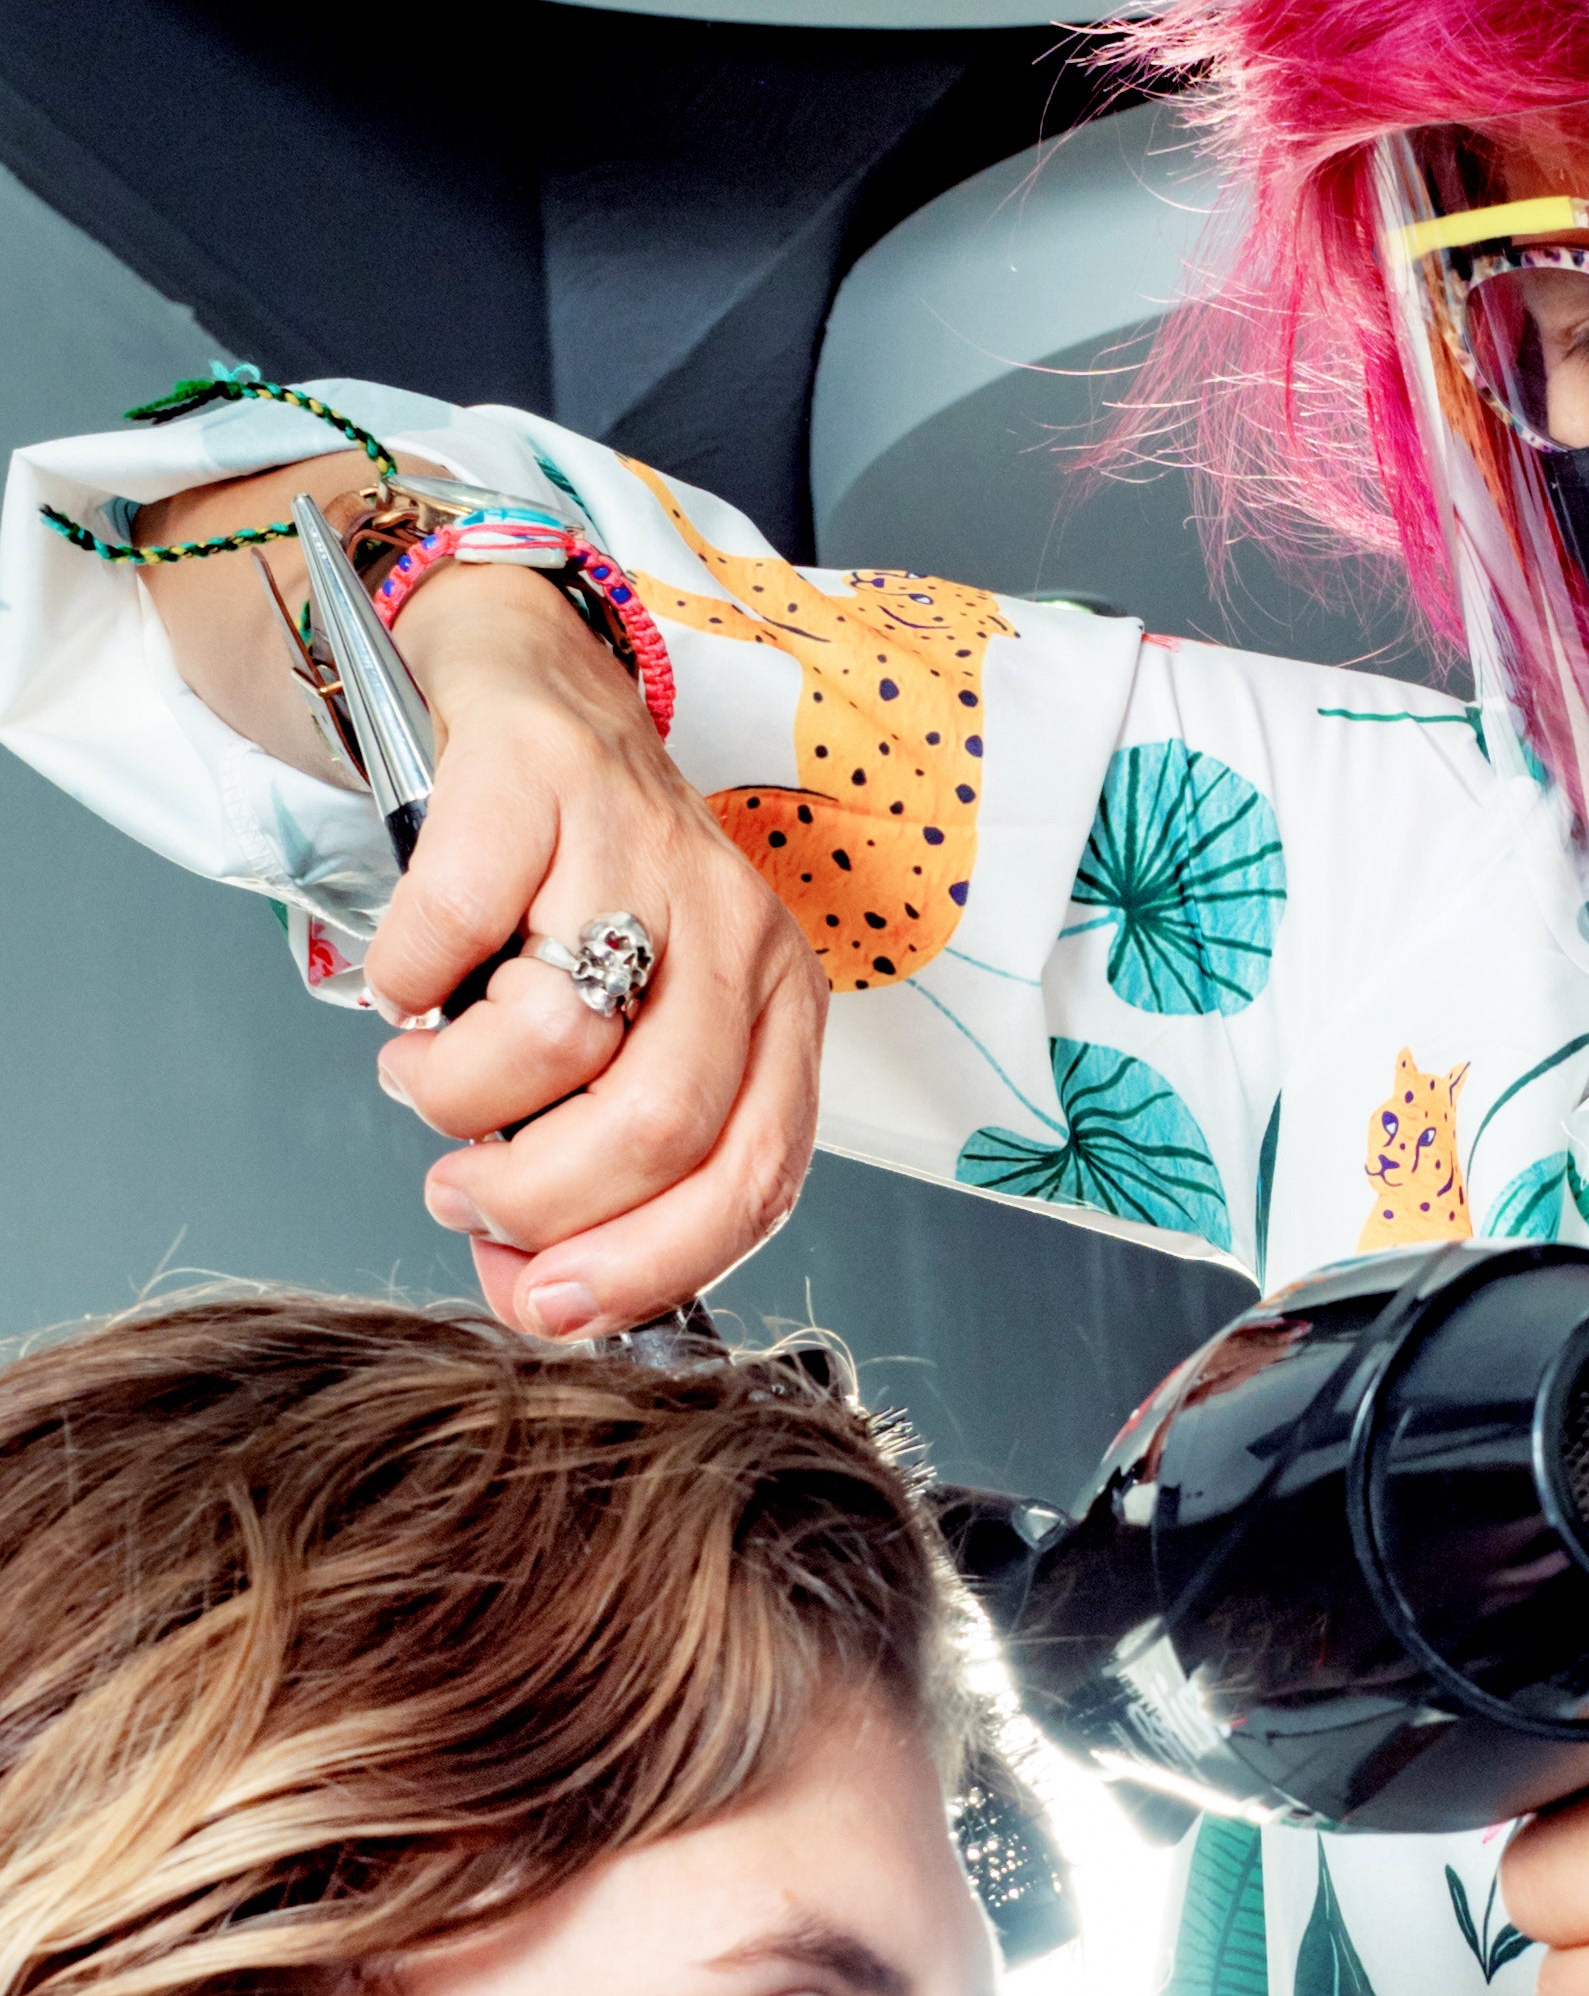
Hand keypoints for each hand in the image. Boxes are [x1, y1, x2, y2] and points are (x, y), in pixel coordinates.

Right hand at [365, 566, 823, 1336]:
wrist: (540, 692)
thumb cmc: (585, 891)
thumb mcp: (629, 1034)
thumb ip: (603, 1168)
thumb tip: (535, 1299)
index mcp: (777, 1008)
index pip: (756, 1176)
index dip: (646, 1266)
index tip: (547, 1303)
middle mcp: (736, 930)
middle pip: (662, 1124)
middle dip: (537, 1197)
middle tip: (463, 1188)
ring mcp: (647, 848)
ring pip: (560, 1036)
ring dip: (456, 1092)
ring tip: (432, 1071)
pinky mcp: (544, 781)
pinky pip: (453, 929)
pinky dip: (404, 983)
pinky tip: (410, 981)